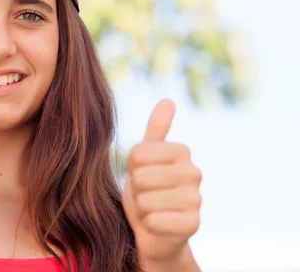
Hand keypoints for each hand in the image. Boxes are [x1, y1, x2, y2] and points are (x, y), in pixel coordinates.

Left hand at [123, 99, 201, 265]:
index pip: (138, 154)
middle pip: (141, 177)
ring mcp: (197, 199)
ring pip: (146, 199)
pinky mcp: (194, 225)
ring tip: (152, 209)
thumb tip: (168, 100)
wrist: (154, 230)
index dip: (132, 168)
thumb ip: (155, 130)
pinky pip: (153, 220)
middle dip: (136, 190)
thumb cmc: (147, 190)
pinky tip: (159, 225)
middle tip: (147, 195)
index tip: (143, 174)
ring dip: (142, 208)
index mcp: (182, 151)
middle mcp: (195, 172)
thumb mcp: (144, 158)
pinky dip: (149, 225)